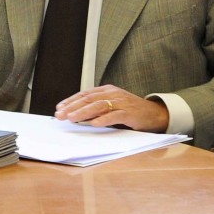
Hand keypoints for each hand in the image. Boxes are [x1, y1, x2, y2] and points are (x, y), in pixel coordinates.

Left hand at [53, 84, 168, 132]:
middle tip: (60, 115)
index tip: (59, 108)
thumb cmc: (131, 110)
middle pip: (89, 99)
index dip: (71, 101)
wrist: (155, 113)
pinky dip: (104, 119)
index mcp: (107, 90)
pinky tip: (94, 124)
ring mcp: (121, 102)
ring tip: (72, 118)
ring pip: (99, 106)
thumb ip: (97, 107)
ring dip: (83, 113)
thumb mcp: (112, 104)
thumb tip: (77, 114)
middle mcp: (113, 94)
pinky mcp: (130, 113)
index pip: (85, 94)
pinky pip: (115, 115)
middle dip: (72, 107)